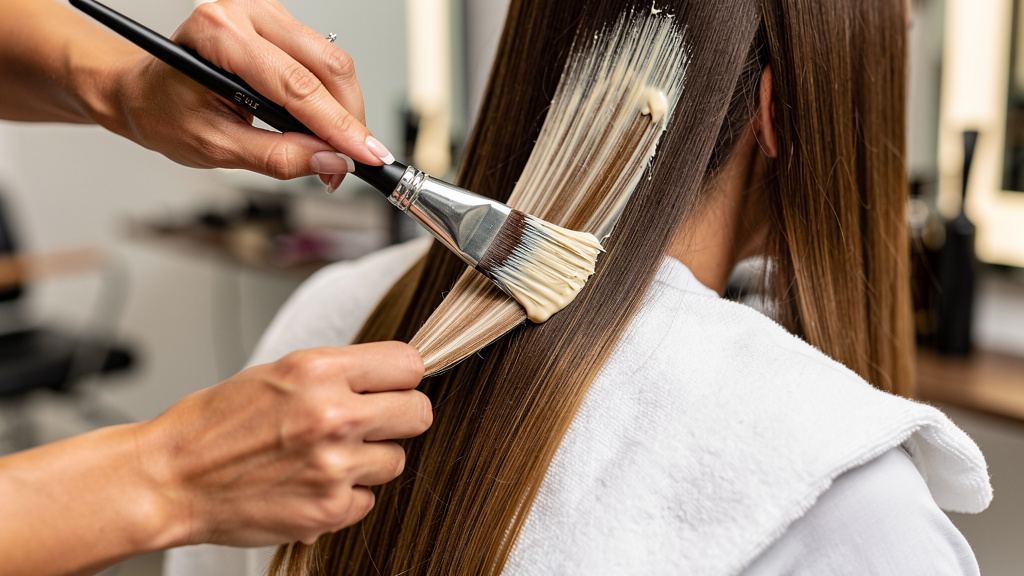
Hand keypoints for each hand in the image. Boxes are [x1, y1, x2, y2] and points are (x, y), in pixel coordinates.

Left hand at [97, 0, 389, 186]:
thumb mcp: (216, 148)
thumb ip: (277, 156)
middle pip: (326, 65)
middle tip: (353, 162)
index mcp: (218, 34)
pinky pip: (322, 60)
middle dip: (348, 120)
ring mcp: (265, 13)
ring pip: (332, 62)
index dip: (339, 125)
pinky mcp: (279, 24)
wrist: (144, 92)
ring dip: (344, 110)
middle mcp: (244, 12)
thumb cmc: (165, 112)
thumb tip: (330, 162)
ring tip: (335, 152)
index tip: (366, 156)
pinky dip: (332, 98)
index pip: (297, 84)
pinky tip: (324, 126)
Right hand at [138, 341, 429, 546]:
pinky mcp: (328, 511)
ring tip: (325, 456)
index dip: (402, 376)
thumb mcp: (277, 373)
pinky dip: (345, 496)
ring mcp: (334, 467)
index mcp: (319, 371)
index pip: (409, 364)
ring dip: (370, 460)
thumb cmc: (215, 423)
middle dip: (400, 417)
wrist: (169, 479)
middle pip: (418, 413)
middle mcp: (333, 415)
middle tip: (372, 422)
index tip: (394, 384)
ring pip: (396, 460)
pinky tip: (310, 484)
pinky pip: (368, 500)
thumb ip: (337, 373)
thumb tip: (391, 378)